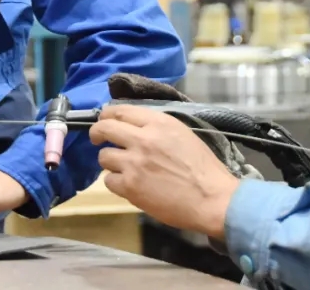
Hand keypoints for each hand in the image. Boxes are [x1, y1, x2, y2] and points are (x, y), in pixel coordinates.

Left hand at [89, 104, 240, 238]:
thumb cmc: (204, 168)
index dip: (107, 115)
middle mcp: (143, 139)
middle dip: (97, 133)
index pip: (121, 110)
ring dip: (110, 162)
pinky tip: (129, 185)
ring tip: (123, 168)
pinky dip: (116, 183)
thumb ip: (157, 128)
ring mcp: (134, 163)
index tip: (105, 121)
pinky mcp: (130, 186)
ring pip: (104, 156)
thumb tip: (135, 127)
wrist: (212, 199)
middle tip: (97, 139)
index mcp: (159, 123)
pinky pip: (109, 180)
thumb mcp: (183, 135)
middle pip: (105, 128)